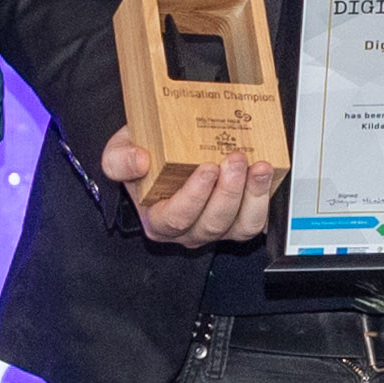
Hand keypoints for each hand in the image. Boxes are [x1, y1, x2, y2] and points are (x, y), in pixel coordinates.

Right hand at [104, 128, 279, 246]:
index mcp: (158, 220)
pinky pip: (257, 220)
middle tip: (235, 159)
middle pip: (212, 223)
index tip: (207, 168)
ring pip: (240, 226)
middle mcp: (189, 230)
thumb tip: (140, 162)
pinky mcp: (239, 220)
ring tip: (258, 167)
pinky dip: (265, 199)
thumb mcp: (117, 153)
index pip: (176, 218)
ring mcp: (217, 227)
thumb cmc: (143, 156)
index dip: (195, 196)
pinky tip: (266, 176)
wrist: (161, 152)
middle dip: (228, 191)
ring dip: (253, 195)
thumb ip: (119, 160)